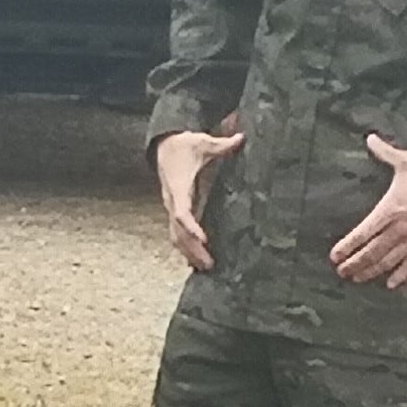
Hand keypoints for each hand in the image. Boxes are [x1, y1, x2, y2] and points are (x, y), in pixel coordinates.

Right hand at [155, 126, 240, 271]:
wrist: (165, 145)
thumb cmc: (185, 145)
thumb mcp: (204, 142)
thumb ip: (222, 145)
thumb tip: (240, 139)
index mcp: (179, 187)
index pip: (182, 212)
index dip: (191, 227)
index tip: (204, 239)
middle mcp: (172, 200)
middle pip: (179, 231)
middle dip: (192, 248)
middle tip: (209, 264)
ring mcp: (172, 207)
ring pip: (176, 235)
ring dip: (189, 252)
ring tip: (205, 268)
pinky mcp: (175, 210)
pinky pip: (178, 233)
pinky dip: (186, 248)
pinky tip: (196, 261)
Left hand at [331, 136, 406, 288]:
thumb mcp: (406, 161)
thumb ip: (385, 152)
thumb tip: (369, 138)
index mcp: (390, 210)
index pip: (363, 233)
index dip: (347, 246)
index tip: (334, 256)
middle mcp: (399, 229)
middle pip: (372, 252)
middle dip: (355, 263)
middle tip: (342, 272)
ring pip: (388, 261)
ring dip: (371, 271)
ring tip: (357, 279)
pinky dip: (400, 276)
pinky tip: (390, 285)